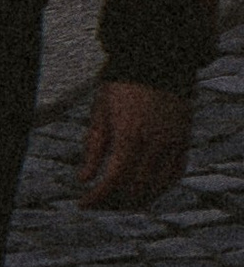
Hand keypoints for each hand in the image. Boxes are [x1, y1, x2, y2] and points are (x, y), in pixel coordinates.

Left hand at [77, 77, 189, 208]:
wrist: (155, 62)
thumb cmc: (120, 86)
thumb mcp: (100, 113)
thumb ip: (93, 149)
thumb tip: (83, 180)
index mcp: (129, 135)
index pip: (114, 180)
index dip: (97, 197)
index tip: (83, 204)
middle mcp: (154, 143)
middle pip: (135, 189)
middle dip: (113, 202)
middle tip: (98, 203)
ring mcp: (172, 143)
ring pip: (157, 187)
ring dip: (136, 200)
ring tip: (118, 201)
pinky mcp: (184, 141)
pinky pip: (174, 175)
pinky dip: (159, 188)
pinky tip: (143, 190)